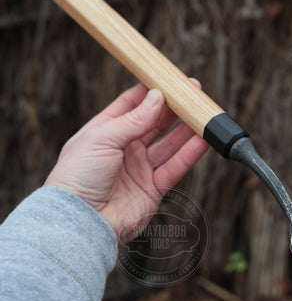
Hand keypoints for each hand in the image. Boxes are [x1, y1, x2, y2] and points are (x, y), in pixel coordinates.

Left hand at [44, 82, 208, 242]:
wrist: (80, 222)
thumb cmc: (78, 176)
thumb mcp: (102, 138)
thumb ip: (134, 119)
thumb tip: (157, 96)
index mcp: (106, 131)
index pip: (132, 104)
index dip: (150, 91)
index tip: (168, 78)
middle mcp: (125, 148)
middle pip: (155, 122)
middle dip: (173, 107)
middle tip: (192, 92)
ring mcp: (140, 168)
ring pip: (169, 144)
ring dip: (187, 129)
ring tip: (202, 112)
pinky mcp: (153, 188)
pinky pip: (176, 166)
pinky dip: (190, 153)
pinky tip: (203, 139)